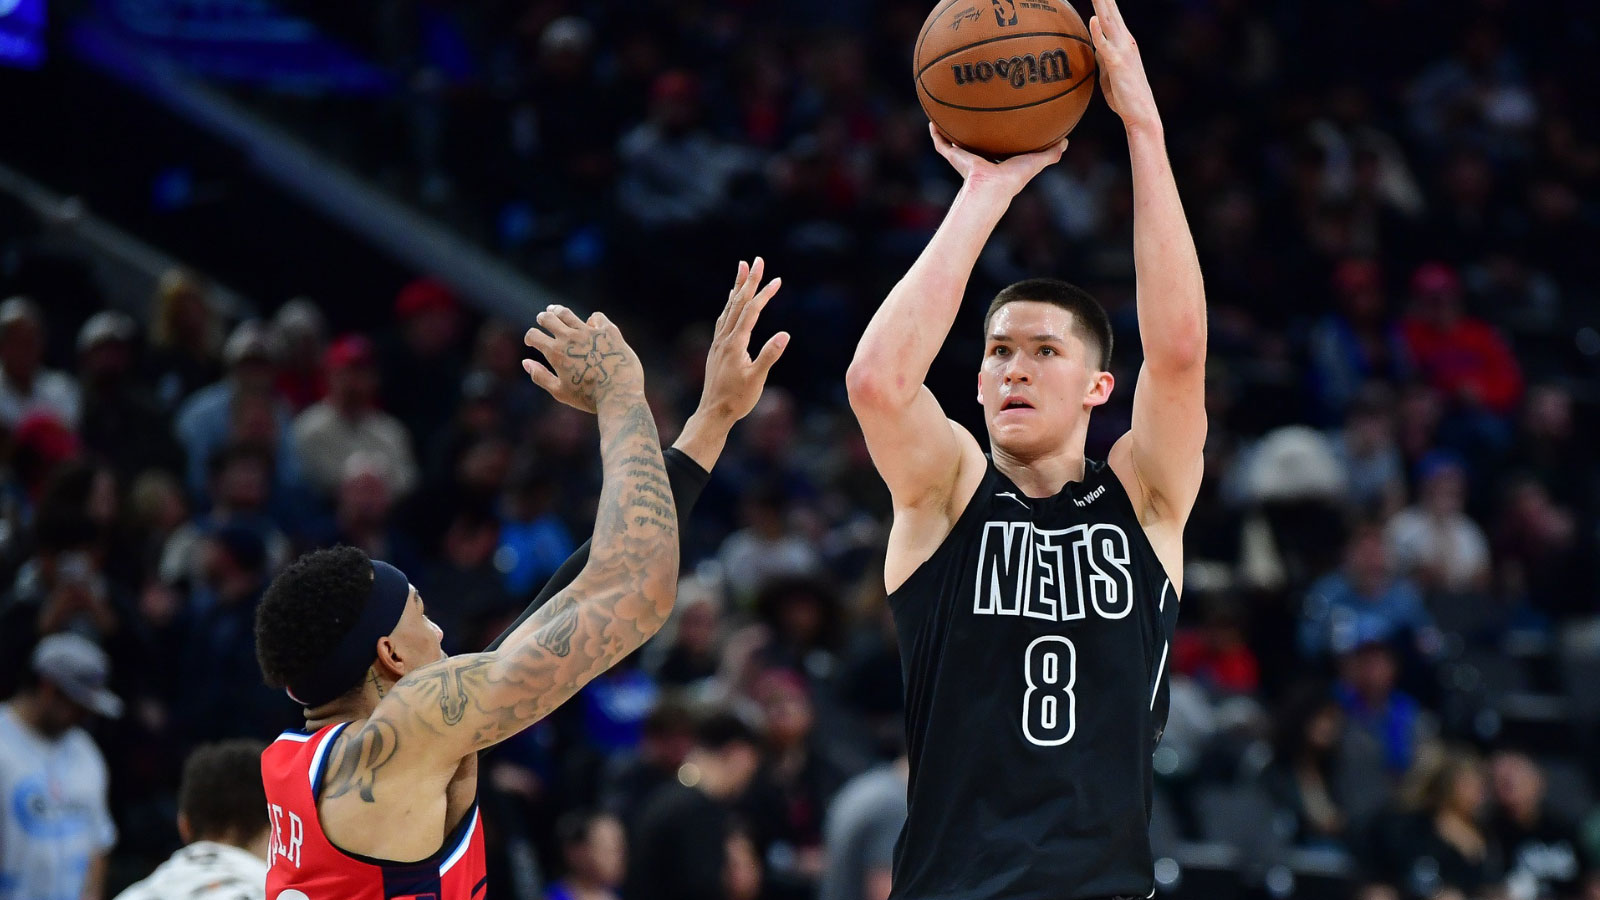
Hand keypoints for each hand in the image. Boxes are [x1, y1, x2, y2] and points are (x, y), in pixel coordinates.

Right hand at [523, 305, 642, 412]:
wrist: (620, 396)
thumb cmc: (588, 398)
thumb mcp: (560, 392)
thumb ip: (540, 376)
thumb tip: (525, 362)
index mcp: (555, 353)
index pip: (534, 335)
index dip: (530, 337)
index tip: (532, 341)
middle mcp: (570, 338)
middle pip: (549, 318)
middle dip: (543, 318)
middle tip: (542, 318)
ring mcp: (589, 332)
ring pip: (568, 314)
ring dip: (559, 311)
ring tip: (556, 311)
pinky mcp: (608, 331)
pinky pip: (597, 317)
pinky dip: (591, 320)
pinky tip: (591, 325)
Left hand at [700, 258, 788, 421]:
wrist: (713, 413)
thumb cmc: (737, 399)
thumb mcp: (756, 379)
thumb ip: (769, 356)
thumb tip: (785, 335)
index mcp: (735, 343)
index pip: (751, 311)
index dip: (764, 294)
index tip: (777, 280)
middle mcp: (724, 338)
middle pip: (737, 303)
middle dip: (748, 281)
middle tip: (756, 260)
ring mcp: (718, 343)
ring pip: (729, 309)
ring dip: (737, 288)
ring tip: (742, 271)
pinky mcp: (717, 349)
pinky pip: (723, 319)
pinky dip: (730, 305)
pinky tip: (731, 303)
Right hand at [931, 124, 1066, 195]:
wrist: (992, 186)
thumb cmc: (1014, 177)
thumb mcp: (1037, 160)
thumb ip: (1051, 153)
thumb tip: (1066, 140)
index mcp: (996, 160)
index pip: (996, 146)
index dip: (997, 135)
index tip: (998, 122)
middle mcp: (980, 158)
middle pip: (974, 142)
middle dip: (973, 131)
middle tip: (973, 112)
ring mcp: (965, 158)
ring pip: (955, 142)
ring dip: (950, 130)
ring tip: (947, 112)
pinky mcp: (954, 157)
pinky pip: (941, 143)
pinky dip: (936, 133)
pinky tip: (932, 120)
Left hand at [1089, 0, 1160, 130]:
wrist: (1140, 113)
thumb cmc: (1124, 96)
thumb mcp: (1109, 72)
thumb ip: (1103, 57)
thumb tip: (1094, 48)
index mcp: (1123, 41)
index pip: (1111, 14)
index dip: (1104, 0)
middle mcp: (1125, 41)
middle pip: (1111, 11)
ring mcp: (1123, 51)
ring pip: (1109, 21)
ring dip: (1101, 4)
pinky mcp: (1118, 64)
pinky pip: (1105, 45)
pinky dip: (1099, 31)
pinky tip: (1093, 19)